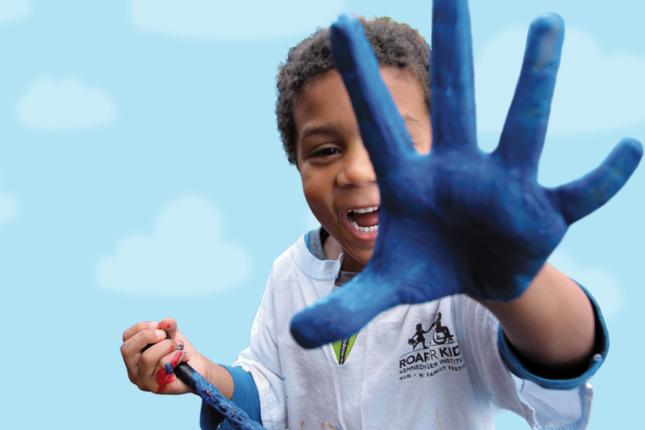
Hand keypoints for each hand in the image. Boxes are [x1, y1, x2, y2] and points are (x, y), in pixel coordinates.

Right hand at [121, 318, 206, 393]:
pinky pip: (163, 366)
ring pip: (147, 358)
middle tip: (165, 335)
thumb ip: (167, 327)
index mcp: (133, 356)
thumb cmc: (179, 351)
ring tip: (179, 346)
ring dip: (167, 345)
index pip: (126, 337)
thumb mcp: (172, 334)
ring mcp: (144, 381)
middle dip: (148, 336)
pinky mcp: (158, 388)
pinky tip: (185, 356)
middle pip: (127, 349)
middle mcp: (133, 371)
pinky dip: (177, 355)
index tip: (159, 326)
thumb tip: (165, 322)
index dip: (142, 327)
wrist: (197, 369)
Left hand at [290, 0, 641, 347]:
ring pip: (523, 128)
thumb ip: (345, 303)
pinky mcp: (542, 214)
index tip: (337, 21)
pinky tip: (629, 148)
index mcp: (411, 179)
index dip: (359, 78)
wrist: (474, 277)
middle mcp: (459, 169)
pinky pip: (580, 193)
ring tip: (546, 25)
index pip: (381, 122)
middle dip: (451, 44)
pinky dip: (606, 177)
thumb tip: (297, 336)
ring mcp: (504, 186)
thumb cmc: (427, 265)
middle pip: (455, 97)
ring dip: (534, 83)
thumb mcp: (384, 286)